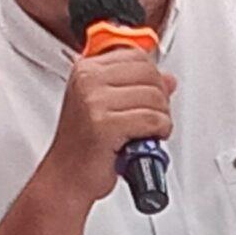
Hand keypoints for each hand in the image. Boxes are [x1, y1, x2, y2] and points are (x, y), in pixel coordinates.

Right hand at [42, 49, 175, 203]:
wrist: (67, 178)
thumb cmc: (84, 146)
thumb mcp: (108, 107)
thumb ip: (137, 88)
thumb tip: (168, 79)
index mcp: (86, 70)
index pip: (136, 56)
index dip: (153, 77)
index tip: (151, 95)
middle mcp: (88, 81)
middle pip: (149, 74)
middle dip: (161, 98)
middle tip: (153, 117)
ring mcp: (94, 101)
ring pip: (155, 97)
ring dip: (162, 118)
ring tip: (148, 131)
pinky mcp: (105, 123)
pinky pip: (152, 120)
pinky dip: (159, 132)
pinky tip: (146, 140)